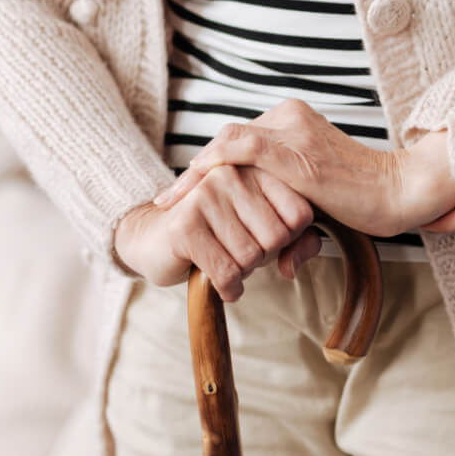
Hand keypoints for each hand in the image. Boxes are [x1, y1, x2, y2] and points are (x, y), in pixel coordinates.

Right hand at [115, 165, 319, 300]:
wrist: (154, 238)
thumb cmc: (218, 233)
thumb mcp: (263, 231)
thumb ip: (298, 242)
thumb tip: (293, 266)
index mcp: (256, 168)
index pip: (300, 214)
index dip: (290, 239)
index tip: (265, 238)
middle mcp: (232, 174)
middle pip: (277, 237)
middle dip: (264, 257)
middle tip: (242, 253)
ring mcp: (205, 195)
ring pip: (251, 256)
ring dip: (244, 273)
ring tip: (228, 260)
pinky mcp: (185, 224)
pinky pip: (226, 272)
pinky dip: (229, 288)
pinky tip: (224, 285)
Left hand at [153, 100, 454, 236]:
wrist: (400, 192)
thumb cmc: (367, 201)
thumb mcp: (318, 203)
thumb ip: (292, 216)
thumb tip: (283, 262)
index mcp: (293, 120)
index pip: (239, 141)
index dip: (209, 168)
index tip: (185, 195)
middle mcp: (289, 117)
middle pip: (227, 141)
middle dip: (195, 174)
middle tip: (168, 202)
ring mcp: (291, 131)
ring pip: (226, 144)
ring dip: (194, 176)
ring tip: (169, 202)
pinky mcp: (294, 152)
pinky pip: (238, 150)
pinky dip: (209, 168)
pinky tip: (189, 191)